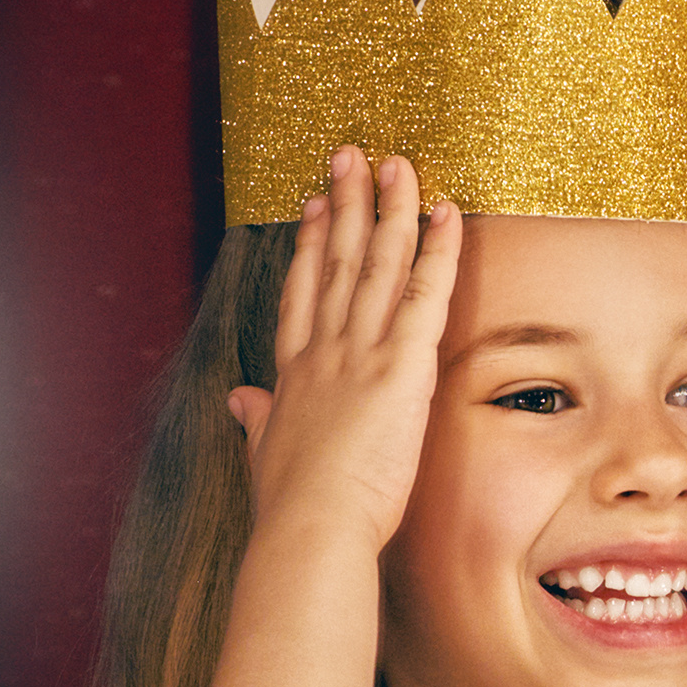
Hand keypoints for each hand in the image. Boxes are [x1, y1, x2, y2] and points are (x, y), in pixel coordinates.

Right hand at [226, 147, 459, 544]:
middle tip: (350, 156)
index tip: (314, 206)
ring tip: (394, 162)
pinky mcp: (400, 367)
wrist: (310, 529)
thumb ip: (256, 421)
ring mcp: (359, 353)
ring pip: (377, 263)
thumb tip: (239, 401)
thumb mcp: (265, 456)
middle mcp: (324, 352)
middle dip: (346, 203)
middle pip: (335, 262)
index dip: (310, 246)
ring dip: (388, 207)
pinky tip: (447, 212)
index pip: (304, 294)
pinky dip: (439, 250)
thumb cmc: (291, 510)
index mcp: (294, 375)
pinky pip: (426, 295)